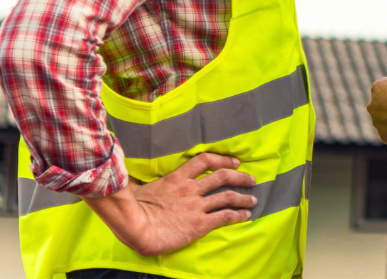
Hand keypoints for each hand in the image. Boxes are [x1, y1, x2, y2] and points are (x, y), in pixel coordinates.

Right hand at [83, 152, 256, 256]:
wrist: (137, 227)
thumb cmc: (133, 210)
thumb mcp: (140, 189)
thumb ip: (143, 182)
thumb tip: (132, 181)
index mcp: (178, 177)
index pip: (205, 160)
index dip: (223, 159)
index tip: (235, 162)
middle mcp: (191, 189)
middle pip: (223, 176)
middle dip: (240, 177)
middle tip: (251, 180)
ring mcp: (197, 205)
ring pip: (228, 196)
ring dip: (244, 198)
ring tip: (253, 200)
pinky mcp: (200, 223)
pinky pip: (225, 216)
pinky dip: (238, 214)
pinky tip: (245, 215)